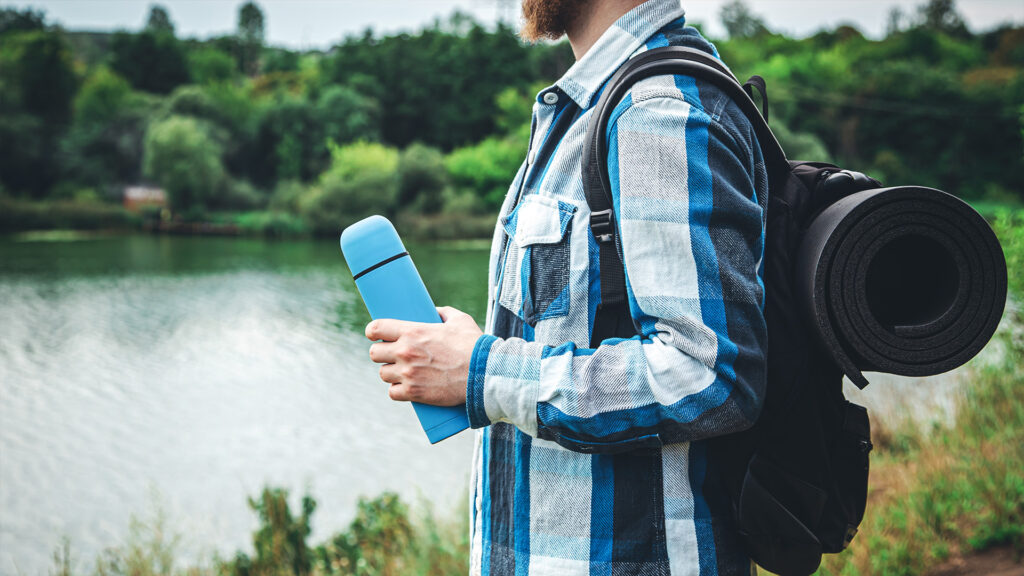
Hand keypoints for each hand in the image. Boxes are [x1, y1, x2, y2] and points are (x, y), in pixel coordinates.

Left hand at [365, 306, 482, 405]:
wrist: (483, 373)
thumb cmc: (474, 345)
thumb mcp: (460, 320)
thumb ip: (444, 313)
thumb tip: (435, 312)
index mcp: (412, 332)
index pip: (376, 328)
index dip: (372, 332)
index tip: (375, 335)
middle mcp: (405, 352)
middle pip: (374, 354)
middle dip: (382, 354)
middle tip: (393, 356)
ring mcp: (408, 373)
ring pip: (383, 374)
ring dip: (391, 373)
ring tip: (403, 372)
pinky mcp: (414, 392)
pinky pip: (393, 393)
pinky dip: (398, 391)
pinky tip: (406, 387)